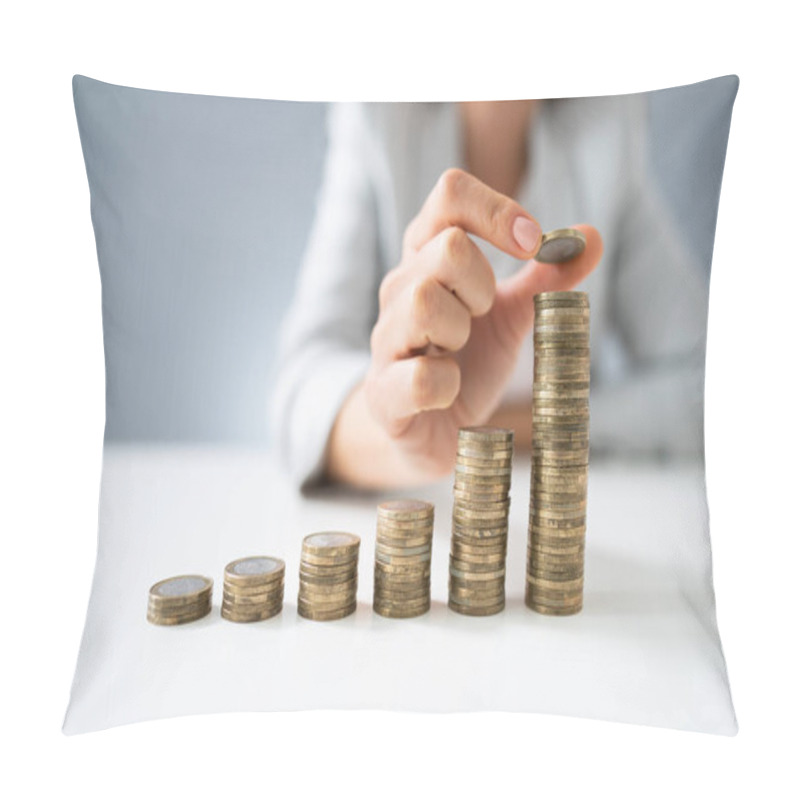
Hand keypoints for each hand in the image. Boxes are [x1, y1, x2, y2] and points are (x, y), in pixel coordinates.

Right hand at [346, 168, 601, 482]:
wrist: (430, 428)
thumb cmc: (467, 361)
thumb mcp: (512, 315)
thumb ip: (546, 278)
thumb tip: (593, 236)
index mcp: (428, 257)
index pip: (450, 195)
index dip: (497, 211)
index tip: (531, 244)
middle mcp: (399, 289)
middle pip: (446, 248)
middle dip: (483, 284)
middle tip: (482, 315)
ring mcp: (386, 340)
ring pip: (423, 302)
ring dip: (459, 329)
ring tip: (459, 350)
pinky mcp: (384, 394)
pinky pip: (419, 377)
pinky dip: (446, 385)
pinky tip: (448, 390)